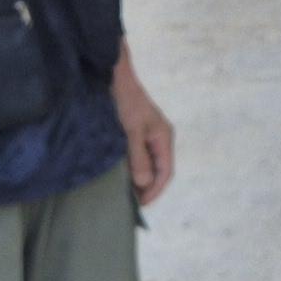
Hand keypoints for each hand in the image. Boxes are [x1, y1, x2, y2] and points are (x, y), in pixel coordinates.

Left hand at [113, 45, 175, 205]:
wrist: (113, 77)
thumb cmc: (125, 101)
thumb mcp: (131, 131)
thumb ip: (138, 157)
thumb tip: (144, 184)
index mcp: (164, 137)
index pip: (166, 172)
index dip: (155, 190)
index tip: (140, 204)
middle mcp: (159, 138)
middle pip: (159, 170)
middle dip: (147, 187)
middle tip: (130, 202)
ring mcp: (147, 135)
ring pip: (148, 164)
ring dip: (139, 178)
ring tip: (124, 191)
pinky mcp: (135, 133)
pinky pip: (138, 156)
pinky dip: (132, 168)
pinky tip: (120, 174)